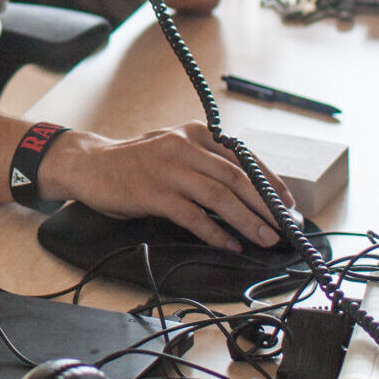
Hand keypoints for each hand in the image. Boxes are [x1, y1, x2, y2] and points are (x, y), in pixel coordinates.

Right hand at [42, 121, 294, 250]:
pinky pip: (193, 216)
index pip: (243, 157)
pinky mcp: (155, 193)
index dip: (268, 181)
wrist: (92, 164)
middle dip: (265, 205)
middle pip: (237, 178)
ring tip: (265, 238)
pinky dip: (215, 233)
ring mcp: (171, 169)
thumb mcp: (176, 148)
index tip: (286, 202)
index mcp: (197, 133)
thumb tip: (247, 188)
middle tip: (284, 225)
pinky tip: (230, 245)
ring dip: (247, 221)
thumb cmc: (139, 161)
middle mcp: (187, 146)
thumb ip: (206, 161)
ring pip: (220, 197)